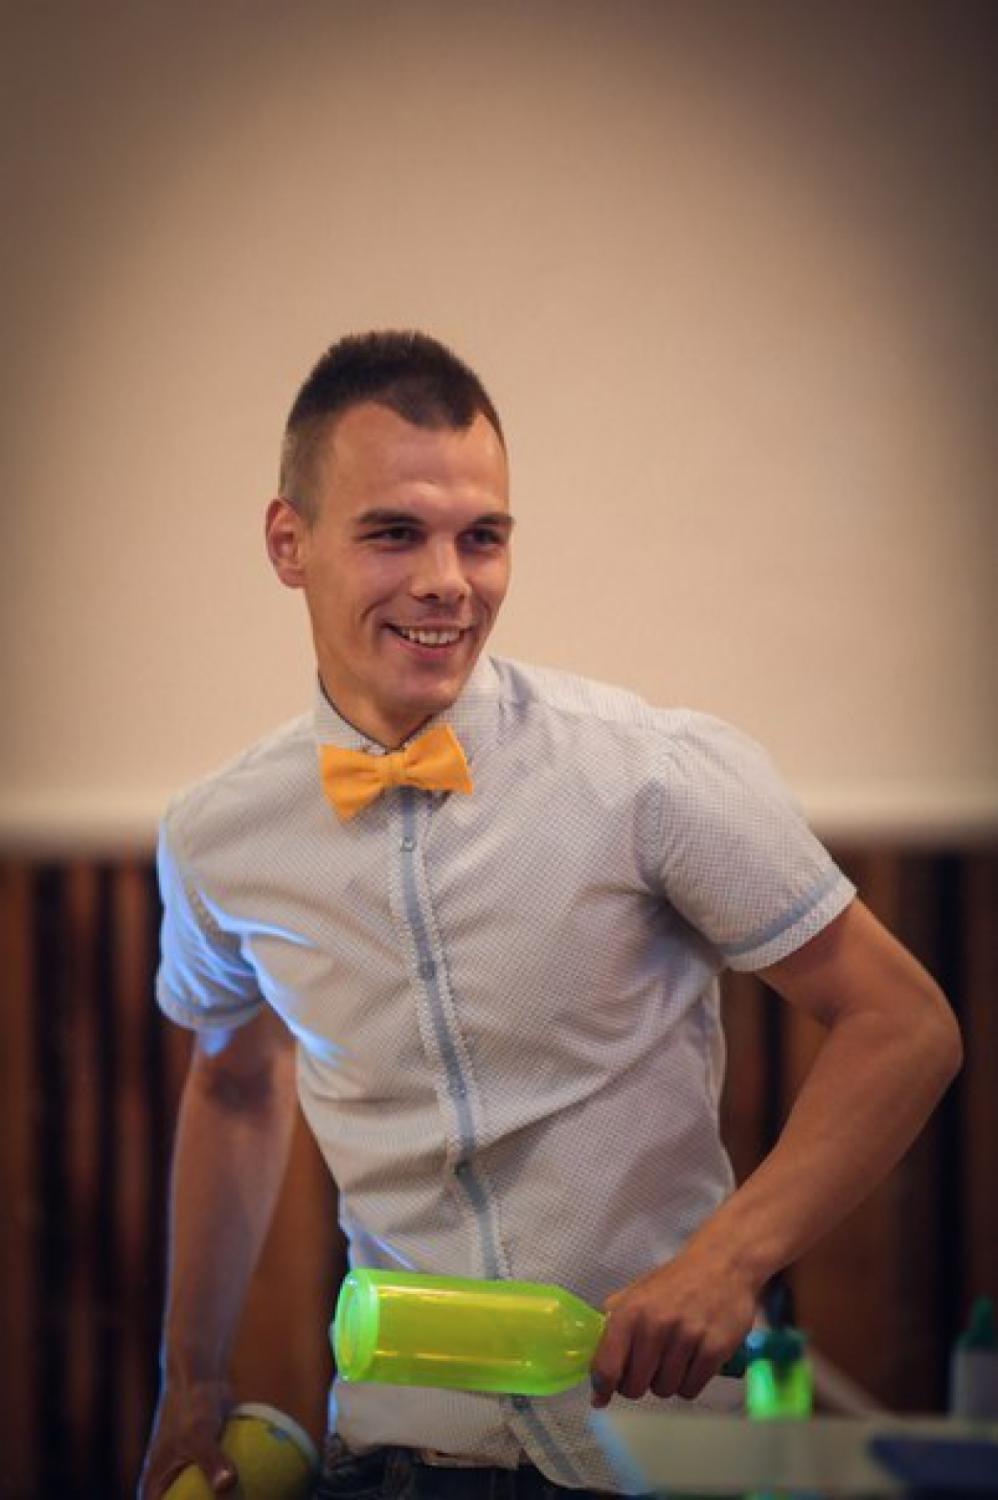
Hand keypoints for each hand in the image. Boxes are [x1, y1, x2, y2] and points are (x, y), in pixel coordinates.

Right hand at [137, 1379, 236, 1498]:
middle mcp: (170, 1491)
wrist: (200, 1377)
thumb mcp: (198, 1434)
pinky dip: (241, 1497)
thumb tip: (228, 1485)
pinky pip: (225, 1492)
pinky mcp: (210, 1472)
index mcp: (155, 1492)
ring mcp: (190, 1483)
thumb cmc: (191, 1405)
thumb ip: (212, 1460)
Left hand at [590, 1240, 756, 1406]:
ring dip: (667, 1382)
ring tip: (675, 1357)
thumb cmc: (674, 1282)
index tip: (602, 1396)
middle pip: (635, 1388)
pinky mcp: (715, 1350)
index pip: (607, 1367)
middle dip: (639, 1383)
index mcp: (630, 1312)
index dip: (602, 1388)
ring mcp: (687, 1338)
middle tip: (648, 1367)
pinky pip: (691, 1390)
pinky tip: (693, 1360)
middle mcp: (655, 1326)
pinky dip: (689, 1382)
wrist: (723, 1264)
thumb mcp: (636, 1293)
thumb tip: (594, 1370)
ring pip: (664, 1391)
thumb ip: (612, 1325)